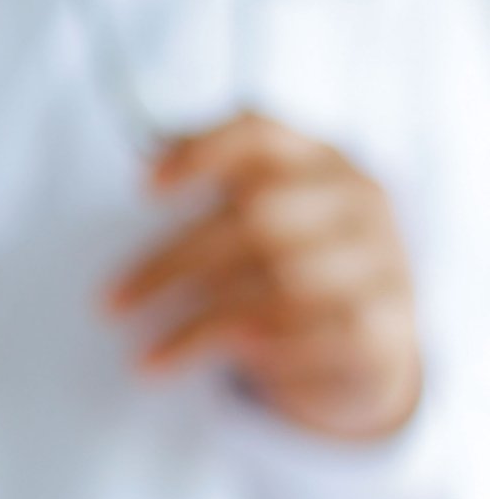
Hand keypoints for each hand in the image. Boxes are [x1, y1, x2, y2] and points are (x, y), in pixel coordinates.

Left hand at [108, 112, 423, 441]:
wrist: (368, 343)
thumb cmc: (285, 269)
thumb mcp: (252, 225)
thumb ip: (209, 199)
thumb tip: (140, 172)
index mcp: (318, 159)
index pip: (261, 134)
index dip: (201, 152)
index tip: (141, 187)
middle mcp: (358, 200)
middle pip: (257, 217)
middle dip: (172, 262)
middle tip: (111, 302)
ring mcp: (383, 260)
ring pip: (281, 285)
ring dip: (199, 326)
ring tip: (145, 357)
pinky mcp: (387, 326)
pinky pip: (315, 337)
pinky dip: (260, 353)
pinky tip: (223, 364)